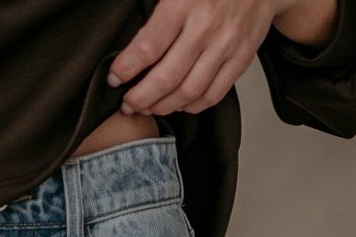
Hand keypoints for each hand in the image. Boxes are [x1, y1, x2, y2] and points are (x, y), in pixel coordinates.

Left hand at [107, 0, 338, 117]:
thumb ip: (157, 14)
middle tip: (128, 104)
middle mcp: (205, 27)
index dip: (126, 68)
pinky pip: (212, 95)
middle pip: (166, 78)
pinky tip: (178, 104)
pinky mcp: (241, 60)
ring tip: (149, 107)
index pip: (148, 47)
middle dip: (140, 97)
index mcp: (184, 3)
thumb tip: (131, 48)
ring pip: (188, 92)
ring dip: (163, 106)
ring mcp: (225, 46)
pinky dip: (192, 106)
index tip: (115, 79)